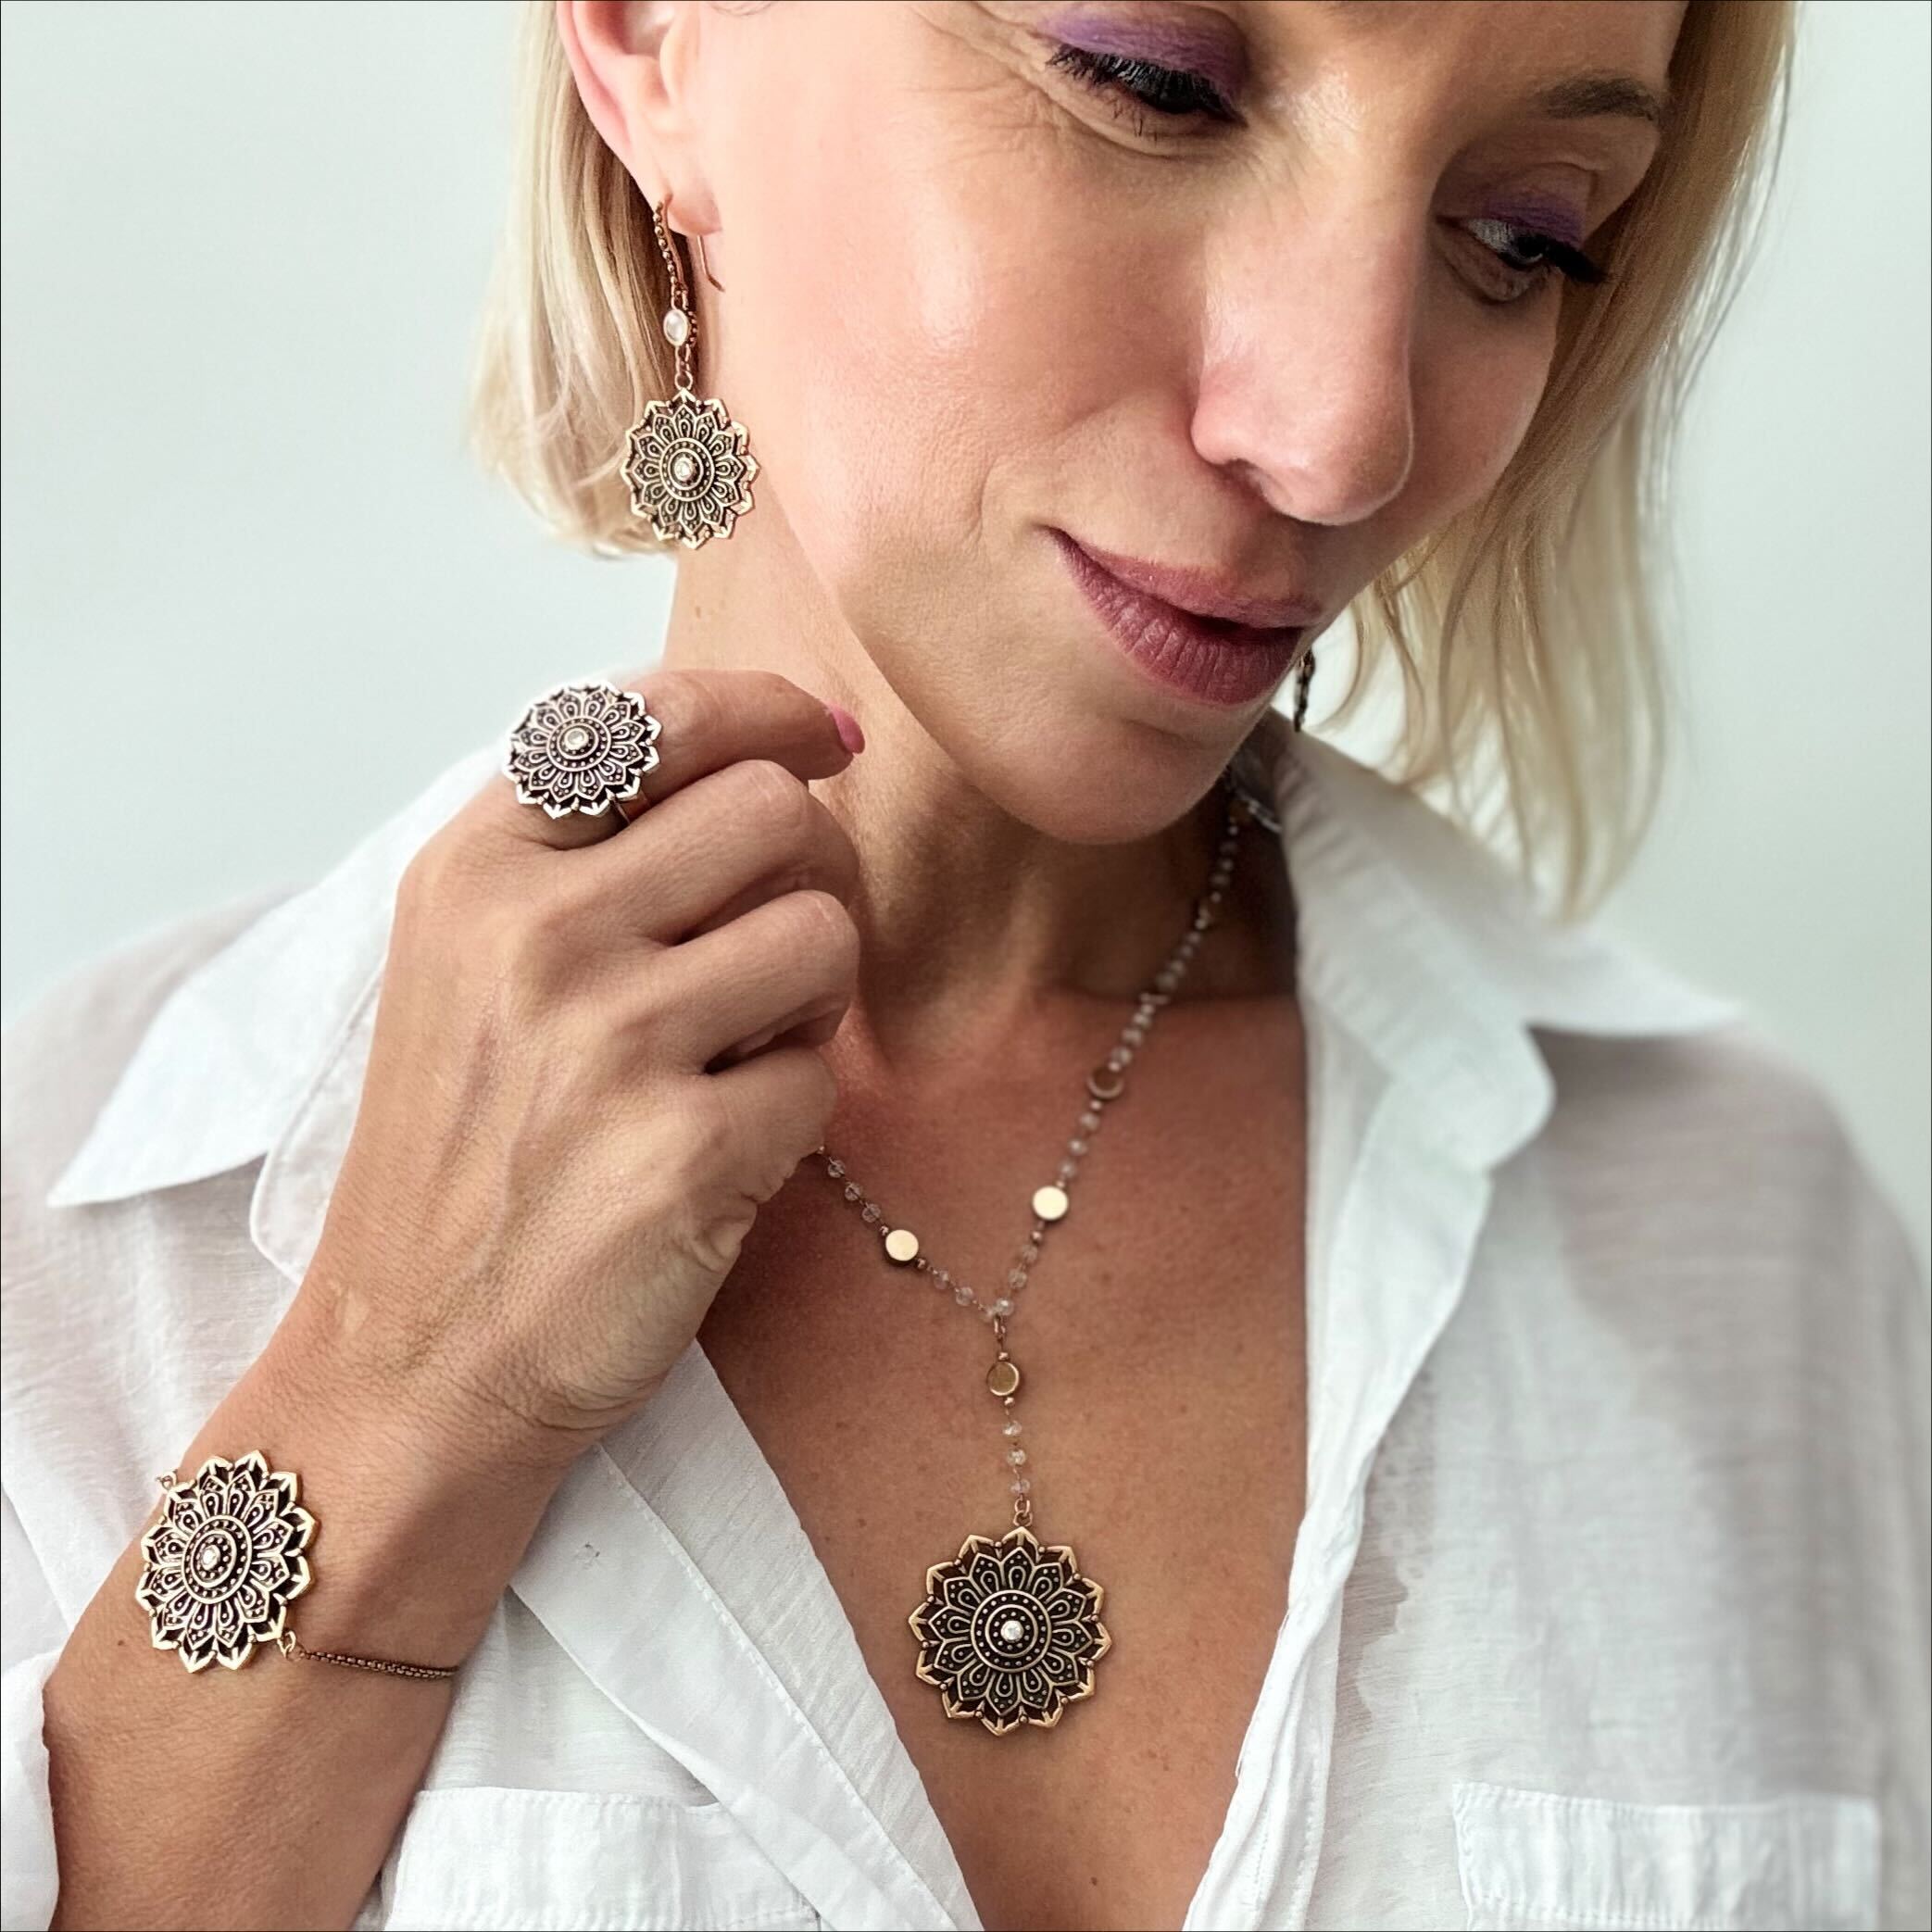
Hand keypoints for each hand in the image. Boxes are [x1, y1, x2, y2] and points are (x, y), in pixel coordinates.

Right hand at [291, 668, 861, 1475]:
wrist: (412, 1361)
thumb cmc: (464, 1154)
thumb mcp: (470, 964)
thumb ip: (591, 848)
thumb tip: (779, 753)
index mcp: (475, 868)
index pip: (651, 716)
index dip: (764, 710)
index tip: (821, 739)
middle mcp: (534, 932)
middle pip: (774, 810)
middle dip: (805, 875)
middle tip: (768, 955)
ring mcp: (608, 1039)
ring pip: (824, 931)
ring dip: (808, 999)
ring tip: (731, 1060)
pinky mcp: (684, 1149)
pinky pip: (823, 1075)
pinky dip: (791, 1115)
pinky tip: (711, 1156)